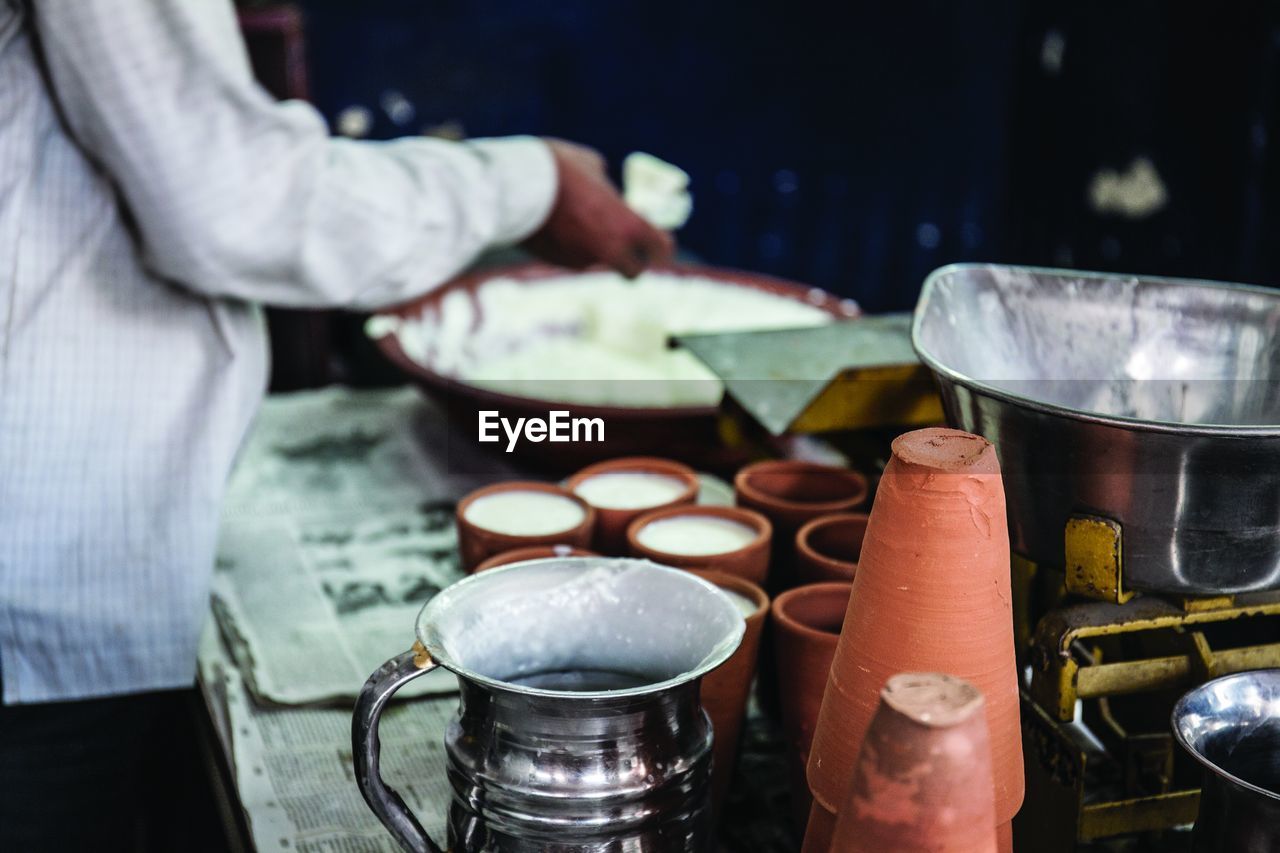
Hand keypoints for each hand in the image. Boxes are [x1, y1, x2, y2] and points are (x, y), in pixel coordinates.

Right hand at [522, 139, 674, 277]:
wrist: (512, 186)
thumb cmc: (558, 169)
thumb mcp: (590, 165)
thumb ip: (605, 185)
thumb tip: (606, 191)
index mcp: (628, 225)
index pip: (660, 248)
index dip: (661, 244)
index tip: (657, 238)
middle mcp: (610, 250)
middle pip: (634, 271)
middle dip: (633, 261)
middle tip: (627, 245)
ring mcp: (583, 260)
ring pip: (599, 260)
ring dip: (597, 248)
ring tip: (580, 219)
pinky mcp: (558, 262)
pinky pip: (574, 257)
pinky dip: (572, 246)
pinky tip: (558, 225)